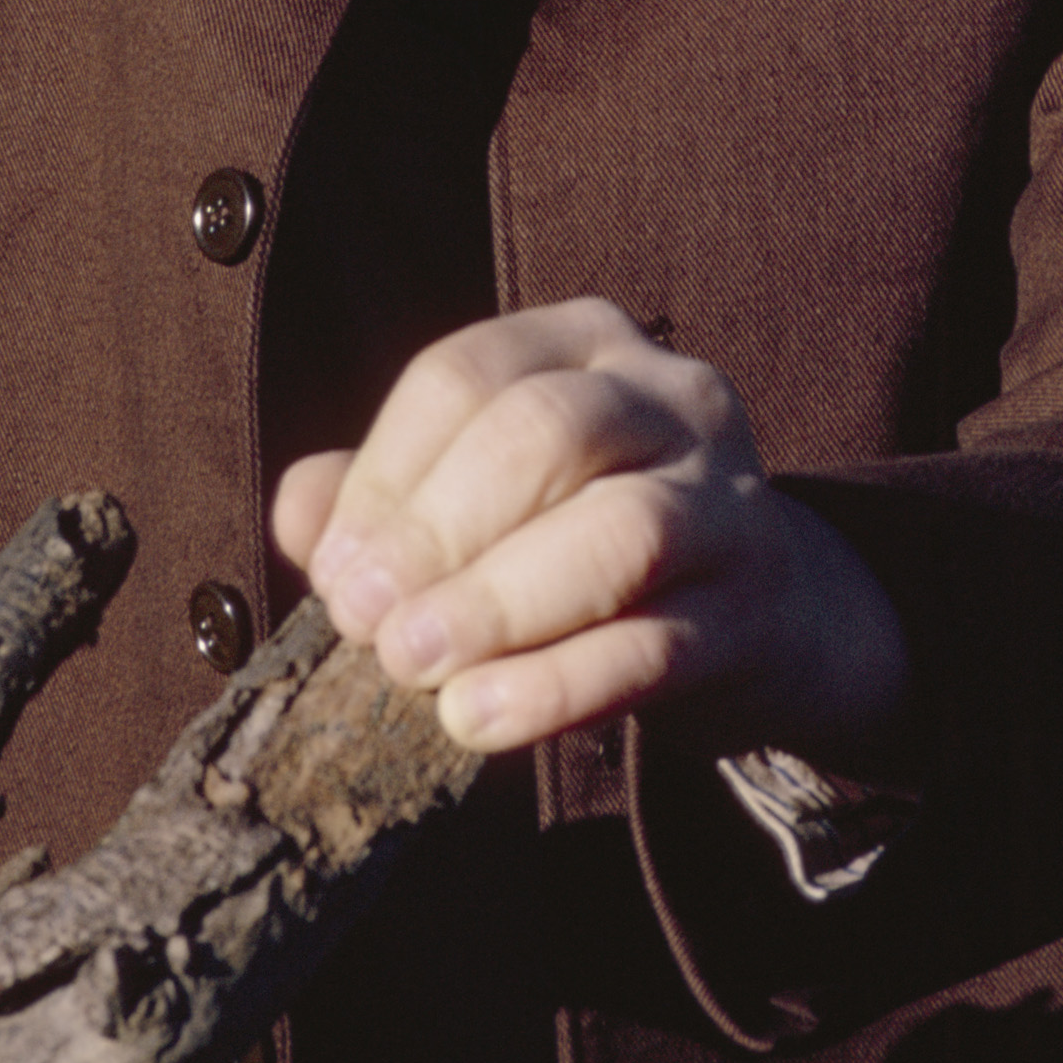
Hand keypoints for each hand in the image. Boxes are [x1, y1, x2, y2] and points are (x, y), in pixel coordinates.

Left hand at [270, 297, 908, 763]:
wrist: (764, 614)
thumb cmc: (583, 538)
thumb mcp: (492, 495)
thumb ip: (390, 493)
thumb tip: (298, 514)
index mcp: (587, 343)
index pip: (466, 373)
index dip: (384, 472)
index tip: (331, 568)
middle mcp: (669, 397)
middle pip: (543, 432)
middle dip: (436, 528)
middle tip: (364, 621)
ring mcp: (727, 500)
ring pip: (618, 530)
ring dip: (497, 602)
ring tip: (413, 667)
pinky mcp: (752, 613)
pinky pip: (656, 646)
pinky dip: (558, 686)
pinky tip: (478, 720)